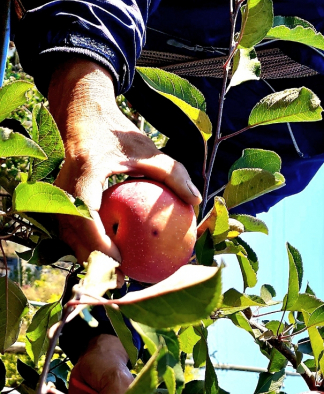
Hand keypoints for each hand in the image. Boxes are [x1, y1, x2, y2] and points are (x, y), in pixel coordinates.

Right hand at [48, 60, 200, 264]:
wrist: (83, 115)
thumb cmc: (118, 132)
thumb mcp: (148, 149)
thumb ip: (172, 173)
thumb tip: (196, 201)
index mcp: (86, 171)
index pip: (85, 214)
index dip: (99, 241)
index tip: (120, 259)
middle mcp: (65, 185)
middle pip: (72, 232)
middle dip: (93, 259)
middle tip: (120, 278)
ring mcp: (58, 193)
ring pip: (68, 233)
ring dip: (88, 256)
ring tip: (115, 275)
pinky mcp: (60, 199)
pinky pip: (71, 227)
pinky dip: (86, 244)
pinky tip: (109, 258)